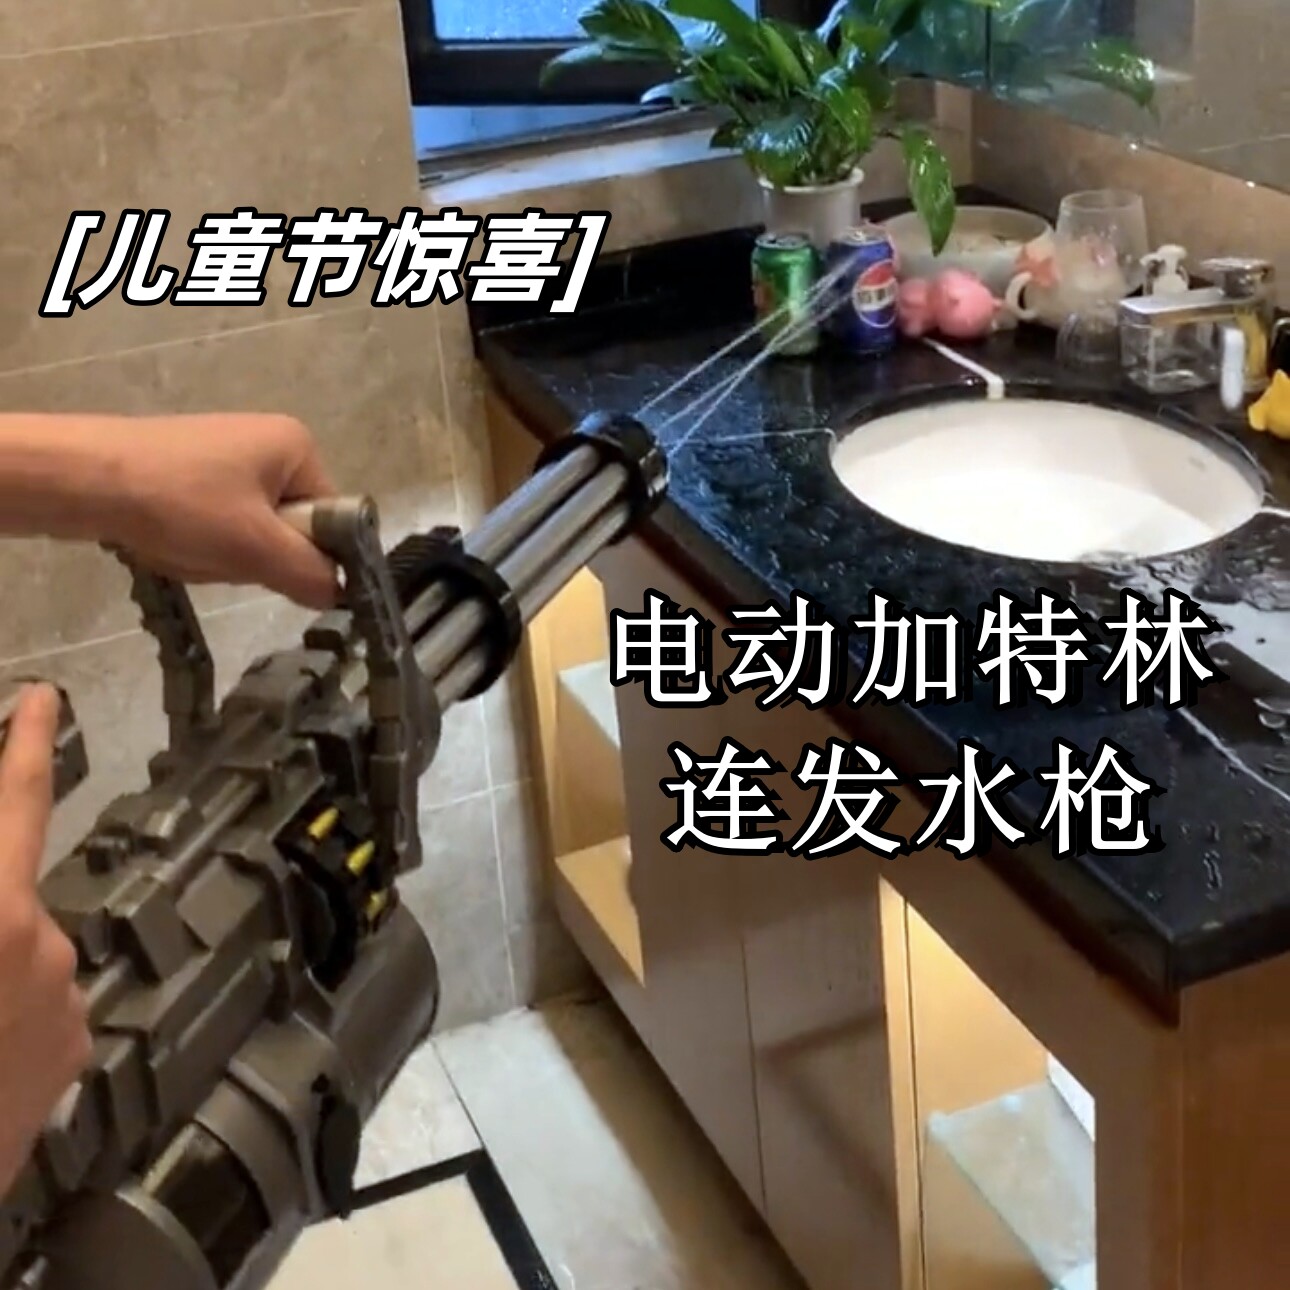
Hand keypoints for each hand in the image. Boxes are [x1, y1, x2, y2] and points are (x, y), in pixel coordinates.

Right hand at [0, 686, 90, 1199]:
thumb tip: (3, 862)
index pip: (15, 804)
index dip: (25, 744)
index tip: (44, 698)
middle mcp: (46, 946)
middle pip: (3, 895)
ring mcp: (67, 1002)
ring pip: (18, 953)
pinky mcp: (75, 1050)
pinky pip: (38, 1004)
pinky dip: (7, 1011)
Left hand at [104, 414, 339, 609]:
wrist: (82, 478)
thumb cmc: (180, 504)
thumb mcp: (257, 547)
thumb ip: (311, 574)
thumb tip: (340, 594)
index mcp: (297, 445)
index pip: (332, 520)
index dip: (306, 555)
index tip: (269, 566)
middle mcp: (268, 443)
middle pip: (289, 529)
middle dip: (254, 556)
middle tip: (219, 556)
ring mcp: (226, 456)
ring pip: (249, 533)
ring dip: (221, 555)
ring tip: (186, 548)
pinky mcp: (191, 472)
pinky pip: (216, 523)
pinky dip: (196, 542)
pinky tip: (168, 541)